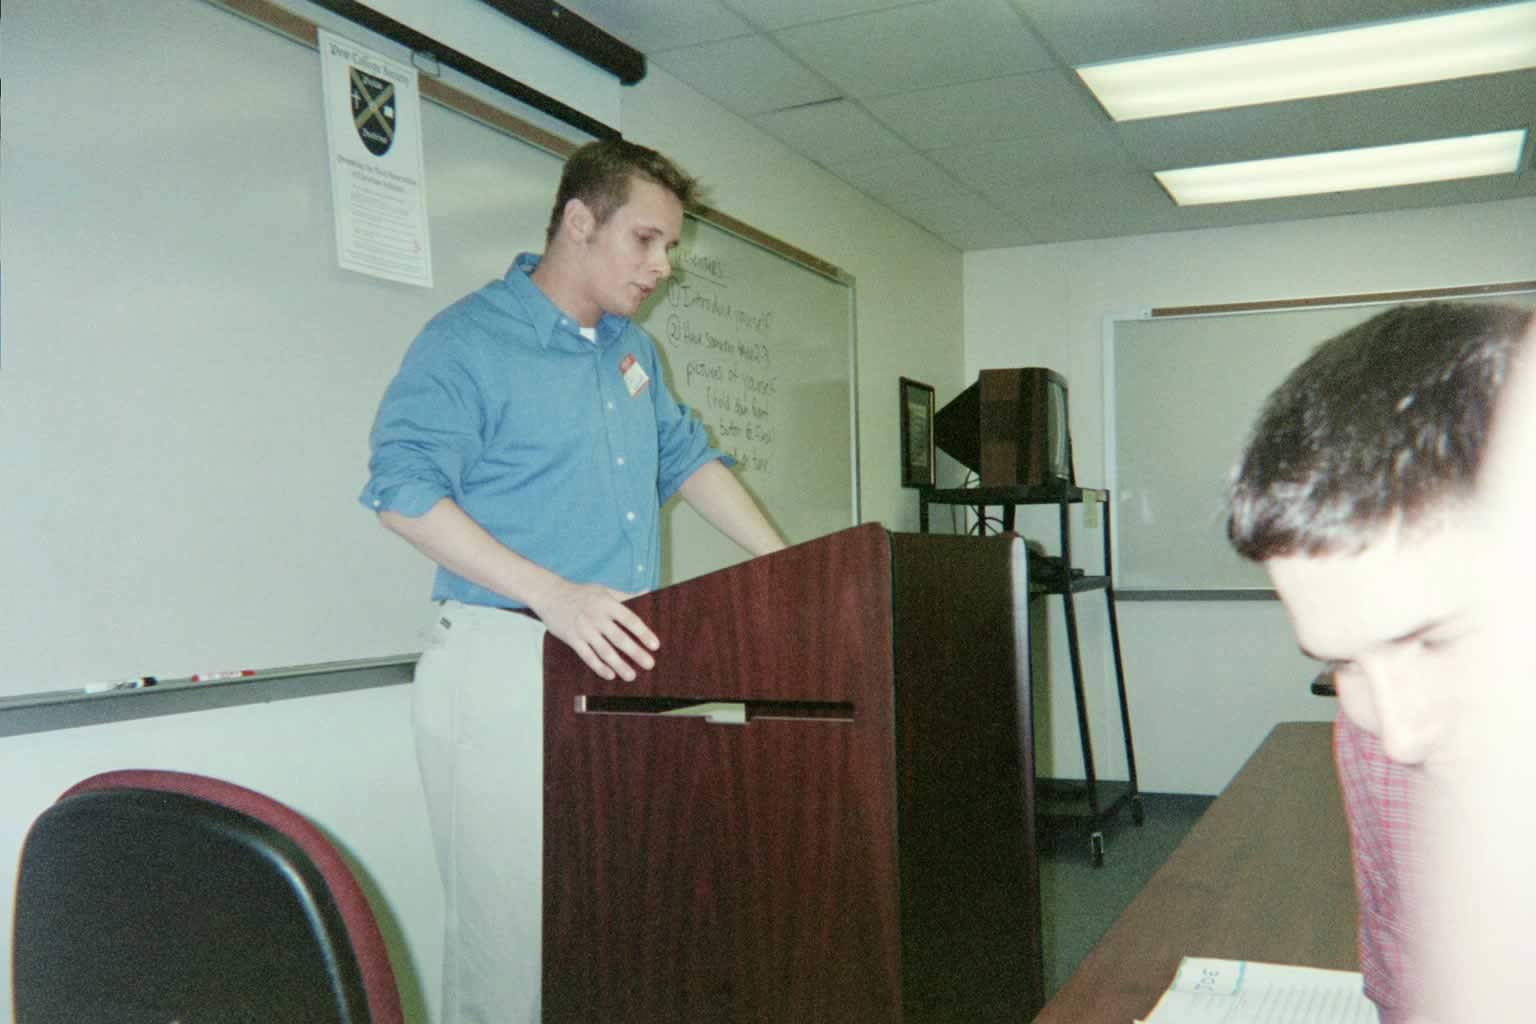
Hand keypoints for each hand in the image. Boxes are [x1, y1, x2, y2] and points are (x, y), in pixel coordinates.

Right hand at [530, 579, 658, 681]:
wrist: (550, 595)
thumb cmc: (581, 593)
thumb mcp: (604, 590)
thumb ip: (626, 596)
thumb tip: (648, 593)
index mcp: (607, 603)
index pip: (629, 619)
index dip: (643, 633)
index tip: (655, 645)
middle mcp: (596, 617)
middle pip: (619, 638)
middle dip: (635, 652)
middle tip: (649, 664)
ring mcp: (583, 629)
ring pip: (604, 650)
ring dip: (619, 664)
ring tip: (631, 676)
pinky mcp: (572, 639)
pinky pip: (587, 656)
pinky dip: (599, 666)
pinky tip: (610, 675)